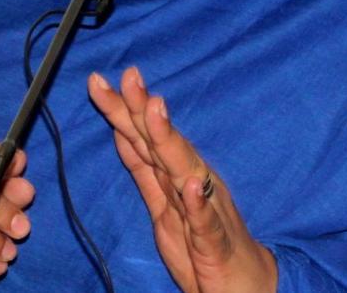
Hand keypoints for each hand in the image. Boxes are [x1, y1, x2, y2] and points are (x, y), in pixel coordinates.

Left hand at [88, 68, 275, 292]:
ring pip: (185, 172)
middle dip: (145, 110)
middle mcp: (192, 187)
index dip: (124, 110)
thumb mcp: (164, 208)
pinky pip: (206, 223)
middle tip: (128, 75)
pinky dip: (199, 203)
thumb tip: (124, 134)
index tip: (101, 81)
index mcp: (176, 180)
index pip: (145, 140)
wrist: (246, 287)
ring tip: (156, 109)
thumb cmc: (205, 247)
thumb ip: (146, 172)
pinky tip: (191, 185)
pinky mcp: (215, 245)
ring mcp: (206, 213)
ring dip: (171, 141)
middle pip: (163, 145)